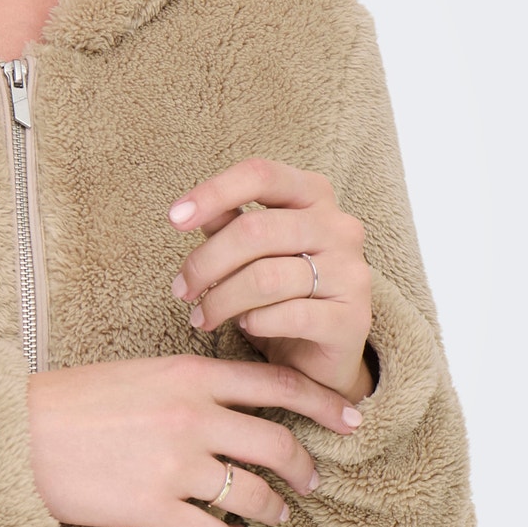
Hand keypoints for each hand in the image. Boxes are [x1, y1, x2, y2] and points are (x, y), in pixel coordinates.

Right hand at [27, 353, 362, 526]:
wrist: (15, 435)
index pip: (277, 384)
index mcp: (189, 375)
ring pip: (255, 494)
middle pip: (279, 443)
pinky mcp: (152, 510)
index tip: (352, 418)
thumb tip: (234, 404)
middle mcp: (192, 418)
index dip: (323, 402)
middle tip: (313, 478)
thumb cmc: (71, 401)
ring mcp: (175, 466)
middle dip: (306, 465)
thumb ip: (190, 384)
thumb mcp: (138, 373)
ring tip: (277, 513)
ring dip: (274, 508)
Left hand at [167, 158, 374, 403]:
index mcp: (314, 196)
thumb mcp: (251, 252)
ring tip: (202, 317)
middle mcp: (339, 228)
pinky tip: (247, 327)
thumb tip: (188, 212)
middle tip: (181, 290)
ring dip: (221, 300)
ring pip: (266, 277)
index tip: (174, 219)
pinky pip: (291, 315)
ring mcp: (351, 273)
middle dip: (205, 263)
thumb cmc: (282, 292)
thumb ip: (227, 224)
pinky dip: (256, 322)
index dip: (213, 192)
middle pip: (255, 229)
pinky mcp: (353, 319)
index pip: (261, 174)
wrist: (324, 351)